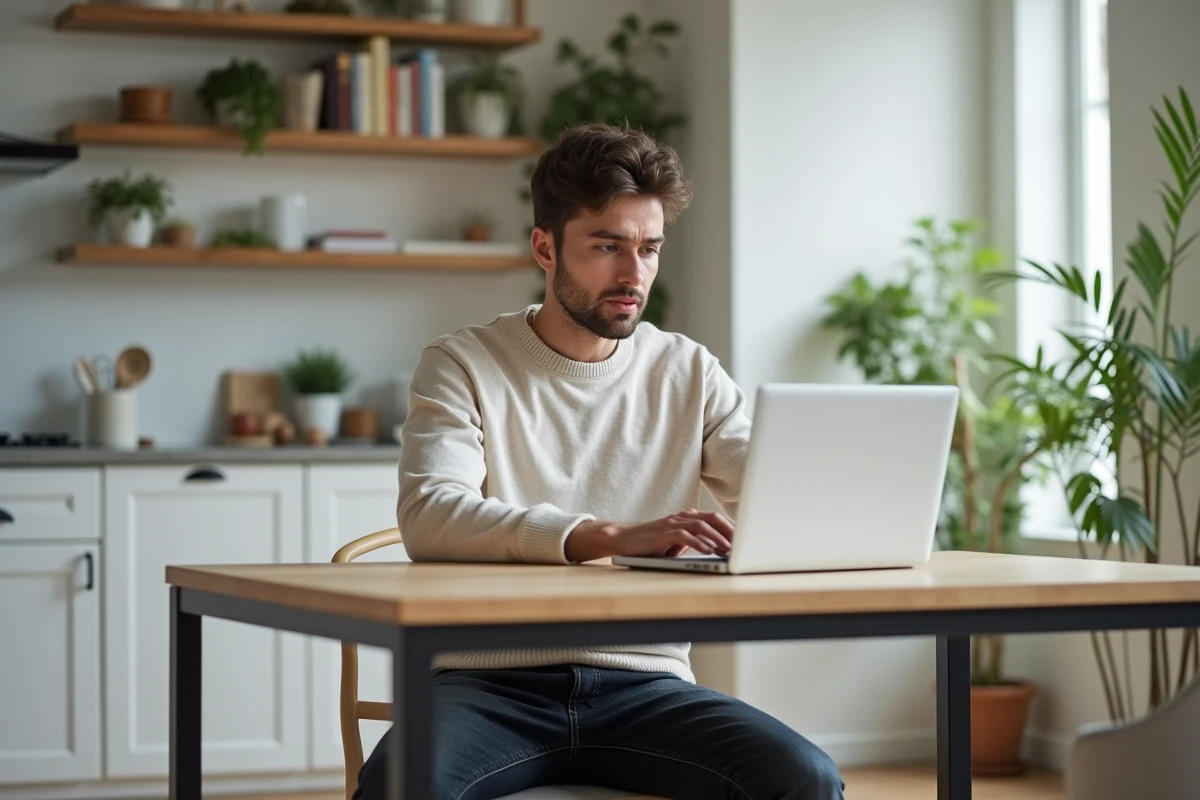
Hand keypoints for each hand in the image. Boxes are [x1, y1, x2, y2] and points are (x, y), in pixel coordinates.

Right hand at [565, 509, 733, 562]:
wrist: (622, 540)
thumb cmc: (650, 544)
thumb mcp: (676, 543)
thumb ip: (694, 542)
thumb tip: (717, 550)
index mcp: (687, 518)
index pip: (714, 518)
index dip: (731, 527)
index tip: (745, 540)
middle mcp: (681, 517)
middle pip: (712, 518)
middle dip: (729, 530)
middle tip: (743, 544)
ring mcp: (671, 523)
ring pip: (700, 525)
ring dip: (717, 538)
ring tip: (729, 549)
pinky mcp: (662, 533)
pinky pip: (684, 535)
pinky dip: (698, 542)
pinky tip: (708, 550)